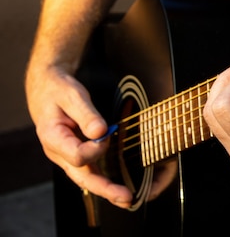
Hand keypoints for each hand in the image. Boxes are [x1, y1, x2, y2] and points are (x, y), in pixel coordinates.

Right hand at [25, 65, 132, 207]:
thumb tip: (101, 132)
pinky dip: (103, 181)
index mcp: (53, 137)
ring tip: (127, 198)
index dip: (95, 149)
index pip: (76, 155)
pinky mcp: (75, 154)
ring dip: (106, 190)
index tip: (106, 134)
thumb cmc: (58, 90)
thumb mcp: (72, 95)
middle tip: (126, 196)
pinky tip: (117, 187)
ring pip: (85, 178)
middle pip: (82, 176)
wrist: (46, 88)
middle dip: (105, 188)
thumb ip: (87, 114)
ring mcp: (66, 156)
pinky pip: (88, 171)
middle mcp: (58, 152)